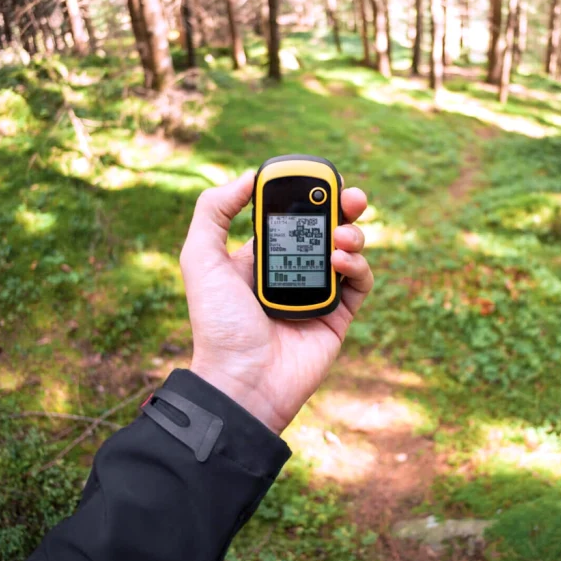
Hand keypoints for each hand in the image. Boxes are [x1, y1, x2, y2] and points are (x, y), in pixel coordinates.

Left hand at [179, 171, 372, 433]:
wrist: (242, 382)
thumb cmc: (218, 325)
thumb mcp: (200, 260)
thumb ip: (214, 211)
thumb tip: (248, 178)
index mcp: (258, 257)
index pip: (289, 215)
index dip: (306, 195)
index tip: (317, 179)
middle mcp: (290, 272)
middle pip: (325, 227)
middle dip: (342, 207)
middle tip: (351, 196)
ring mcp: (316, 294)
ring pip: (348, 250)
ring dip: (351, 234)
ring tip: (341, 235)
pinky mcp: (338, 317)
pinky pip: (360, 282)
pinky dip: (358, 265)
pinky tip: (340, 260)